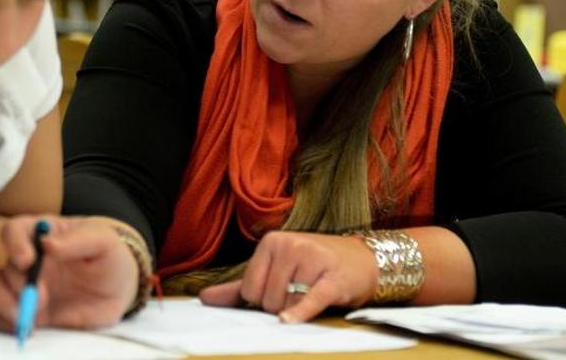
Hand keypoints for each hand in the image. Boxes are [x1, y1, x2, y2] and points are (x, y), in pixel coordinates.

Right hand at [0, 216, 139, 331]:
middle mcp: (28, 259)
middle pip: (4, 265)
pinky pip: (2, 316)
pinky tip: (32, 325)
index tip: (27, 260)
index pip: (13, 230)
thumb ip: (79, 239)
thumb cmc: (109, 257)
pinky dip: (9, 322)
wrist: (120, 291)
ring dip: (6, 303)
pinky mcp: (28, 311)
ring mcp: (25, 286)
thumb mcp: (104, 241)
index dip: (14, 243)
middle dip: (19, 284)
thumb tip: (47, 244)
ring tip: (32, 316)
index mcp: (42, 234)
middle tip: (42, 297)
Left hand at [198, 231, 376, 322]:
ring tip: (312, 294)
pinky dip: (299, 314)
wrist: (361, 261)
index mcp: (271, 242)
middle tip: (299, 293)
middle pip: (266, 300)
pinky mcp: (331, 279)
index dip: (261, 301)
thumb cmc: (312, 267)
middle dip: (279, 306)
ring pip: (285, 306)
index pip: (248, 290)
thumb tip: (203, 298)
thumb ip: (238, 286)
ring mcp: (311, 259)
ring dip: (296, 311)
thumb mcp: (276, 269)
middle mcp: (289, 245)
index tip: (280, 292)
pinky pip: (309, 301)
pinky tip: (287, 324)